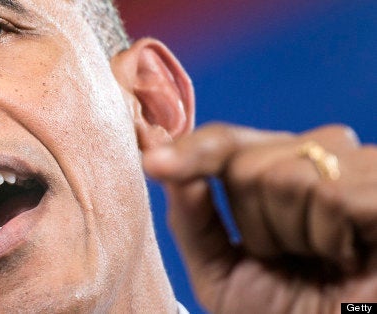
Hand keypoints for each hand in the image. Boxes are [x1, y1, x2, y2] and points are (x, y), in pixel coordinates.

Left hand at [144, 123, 376, 312]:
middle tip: (286, 257)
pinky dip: (330, 239)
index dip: (191, 152)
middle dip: (254, 225)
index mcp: (275, 171)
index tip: (153, 165)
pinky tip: (349, 256)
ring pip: (286, 178)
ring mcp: (356, 166)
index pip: (226, 142)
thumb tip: (160, 158)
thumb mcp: (219, 271)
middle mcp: (316, 159)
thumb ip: (191, 219)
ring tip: (320, 259)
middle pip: (248, 165)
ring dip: (292, 237)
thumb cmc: (283, 313)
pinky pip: (333, 197)